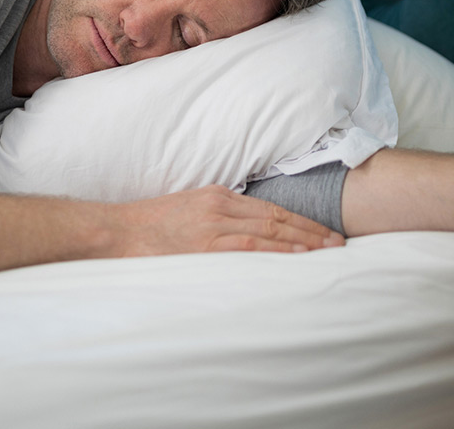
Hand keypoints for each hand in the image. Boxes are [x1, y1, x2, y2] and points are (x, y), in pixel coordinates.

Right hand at [115, 185, 344, 257]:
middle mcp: (220, 206)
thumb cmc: (146, 227)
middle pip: (277, 216)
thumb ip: (214, 218)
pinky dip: (278, 249)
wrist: (114, 231)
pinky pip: (251, 246)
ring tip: (329, 251)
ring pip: (271, 230)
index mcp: (217, 196)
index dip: (300, 220)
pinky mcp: (204, 244)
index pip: (270, 208)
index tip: (323, 231)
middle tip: (339, 242)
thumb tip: (242, 233)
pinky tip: (299, 256)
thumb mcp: (186, 211)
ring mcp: (213, 225)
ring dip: (304, 241)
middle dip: (312, 230)